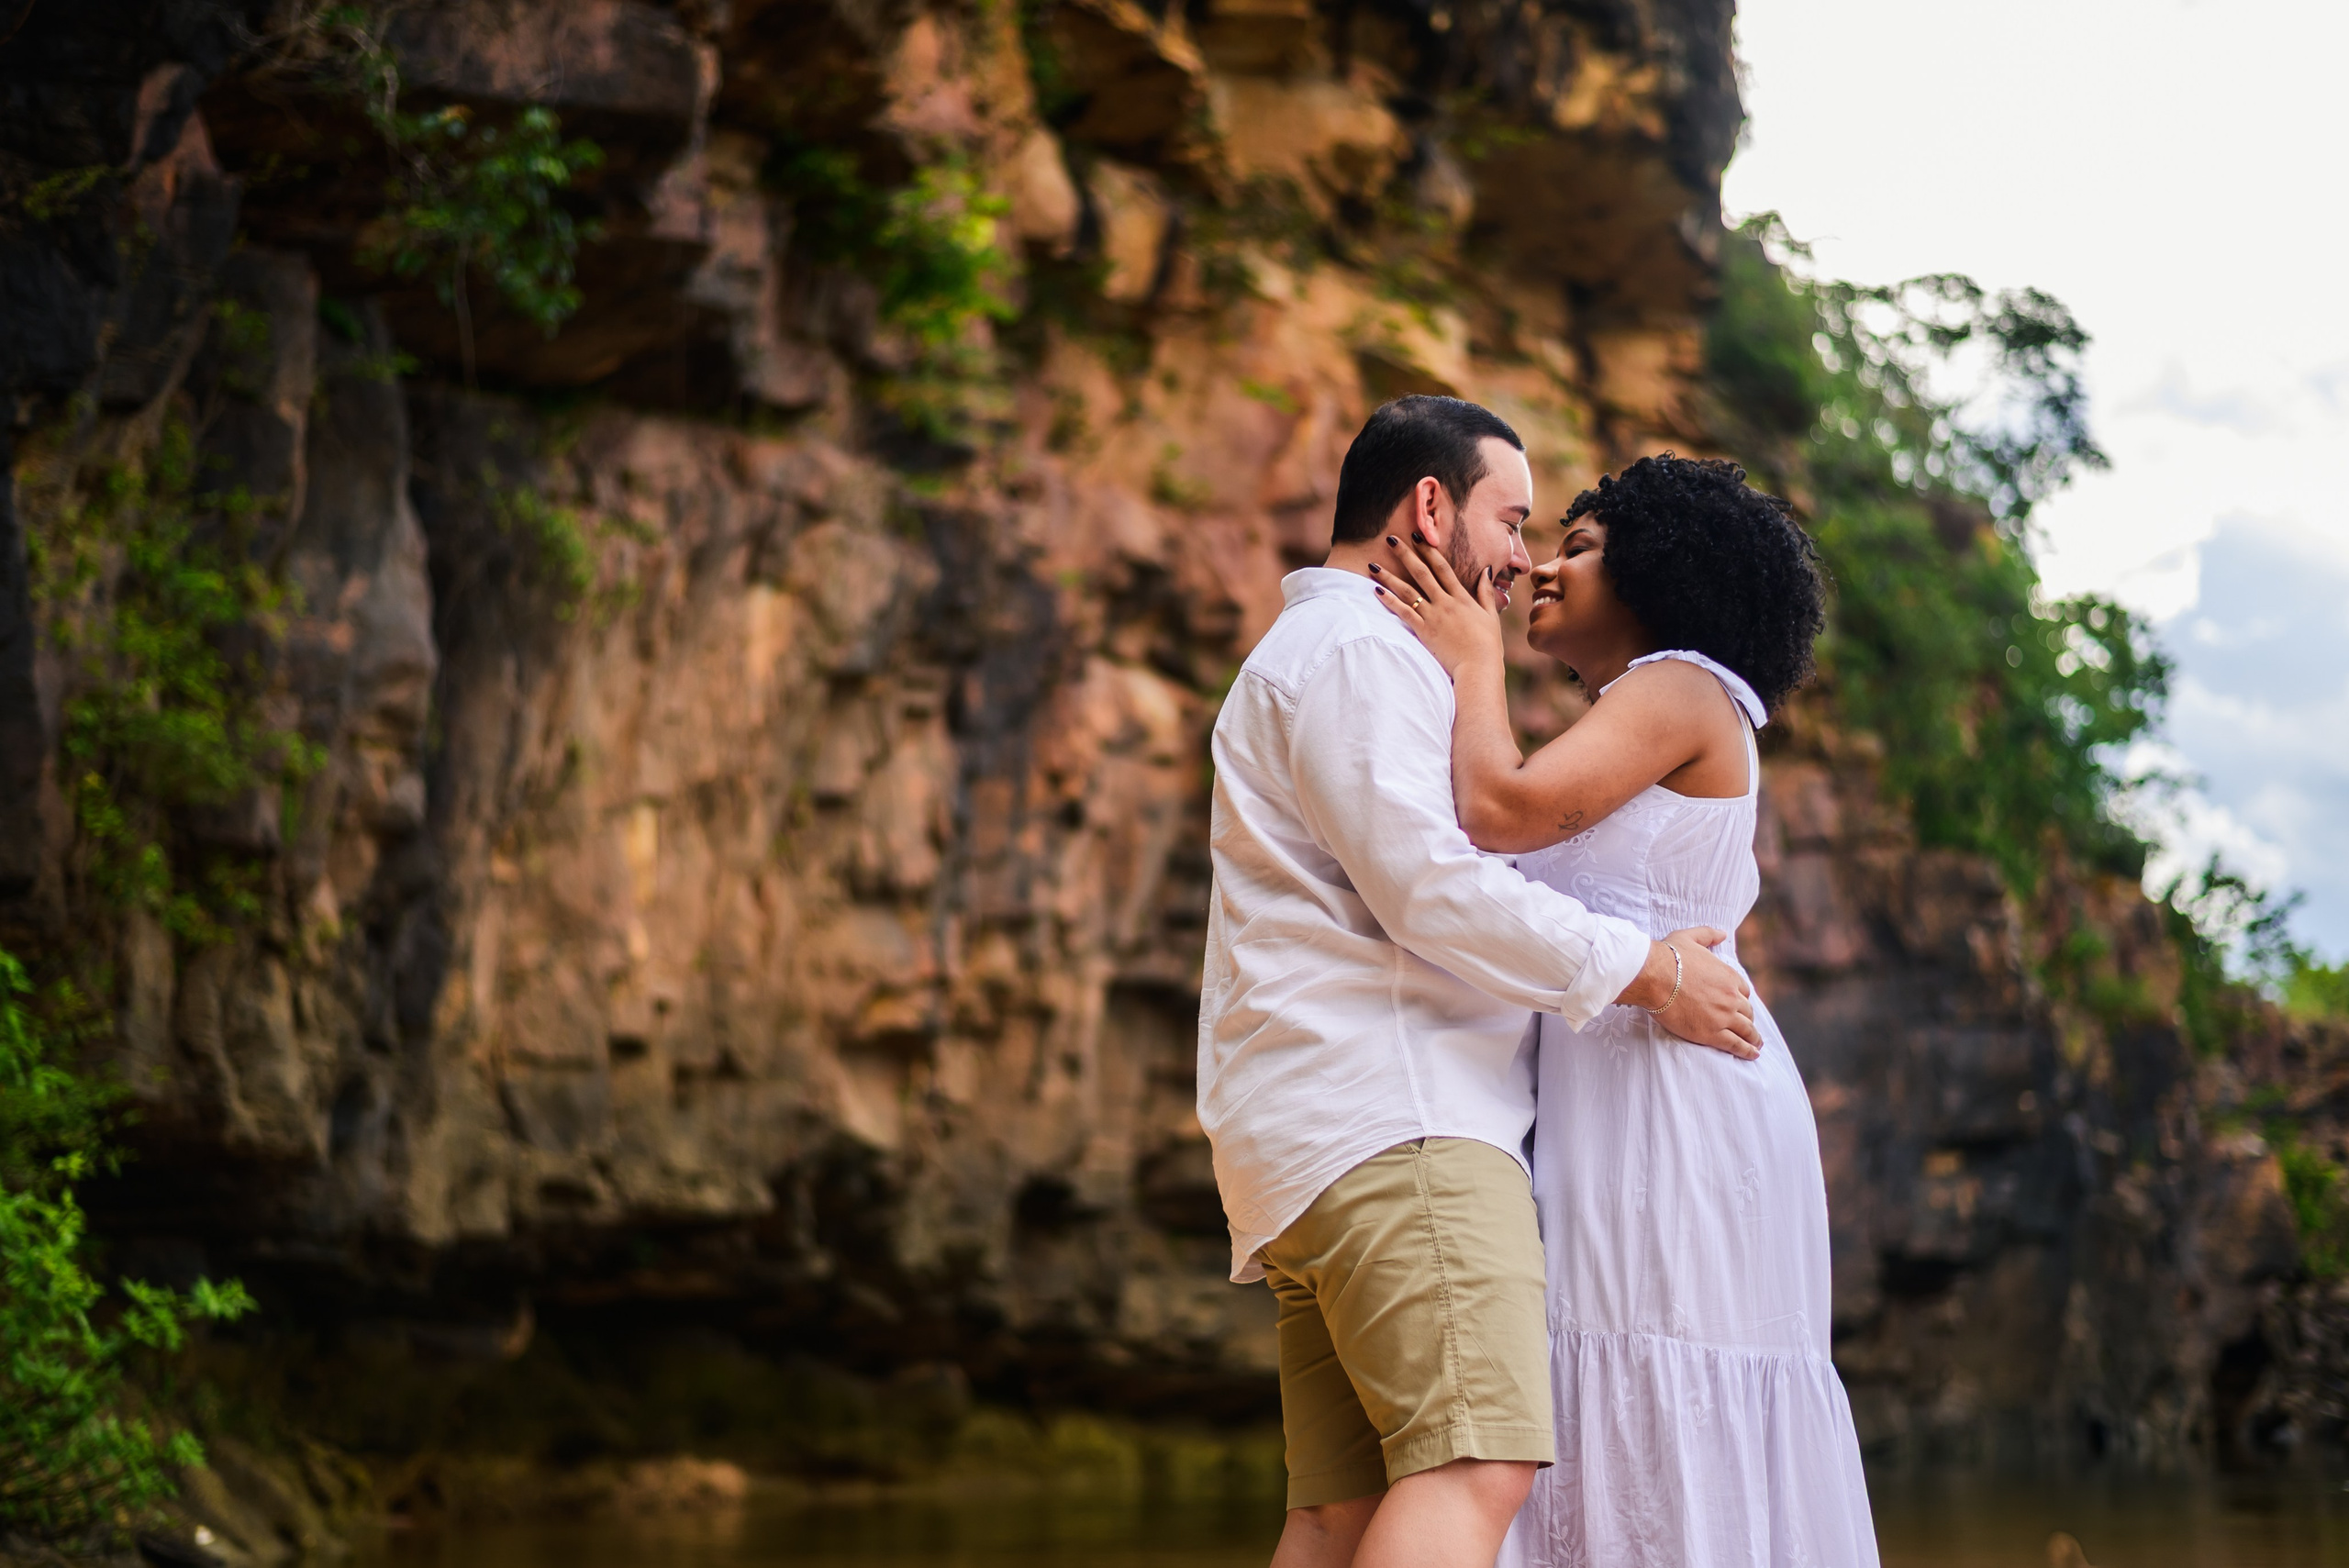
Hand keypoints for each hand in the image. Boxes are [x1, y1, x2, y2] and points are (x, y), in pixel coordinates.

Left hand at [1370, 532, 1505, 679]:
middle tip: (1391, 539)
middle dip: (1405, 554)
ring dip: (1389, 577)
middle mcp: (1445, 603)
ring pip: (1407, 591)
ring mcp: (1433, 616)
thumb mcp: (1491, 615)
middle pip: (1422, 573)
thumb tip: (1486, 570)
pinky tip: (1376, 590)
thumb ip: (1486, 592)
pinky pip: (1403, 613)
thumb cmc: (1487, 645)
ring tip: (1373, 565)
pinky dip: (1389, 601)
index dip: (1429, 551)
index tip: (1418, 536)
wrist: (1478, 668)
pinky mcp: (1424, 632)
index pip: (1442, 568)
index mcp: (1461, 597)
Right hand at [1617, 927, 1758, 1058]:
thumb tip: (1723, 934)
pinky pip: (1736, 1044)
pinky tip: (1752, 1055)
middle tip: (1747, 1027)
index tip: (1738, 1005)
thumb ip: (1709, 934)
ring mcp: (1724, 1016)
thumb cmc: (1668, 956)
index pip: (1744, 991)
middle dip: (1748, 1019)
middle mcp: (1731, 997)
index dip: (1741, 998)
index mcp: (1729, 976)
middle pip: (1747, 1012)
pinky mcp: (1712, 1033)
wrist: (1654, 976)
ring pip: (1746, 1030)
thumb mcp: (1690, 937)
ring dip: (1753, 1038)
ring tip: (1756, 1045)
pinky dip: (1747, 1050)